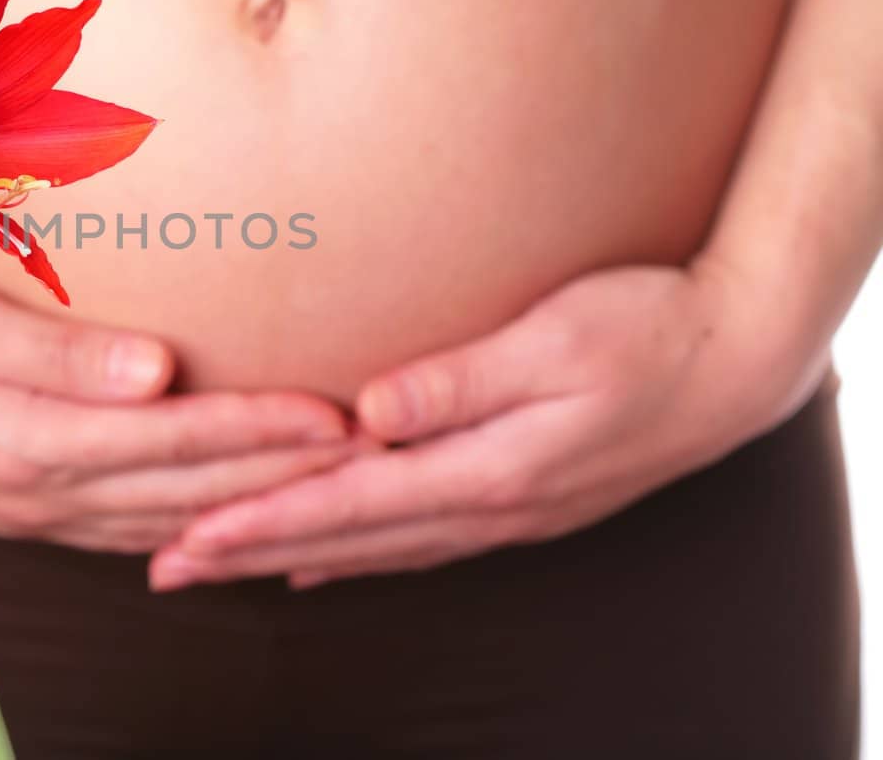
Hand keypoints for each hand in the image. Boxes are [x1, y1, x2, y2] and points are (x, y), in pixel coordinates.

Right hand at [0, 255, 361, 552]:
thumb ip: (59, 353)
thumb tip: (157, 373)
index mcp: (27, 439)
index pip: (172, 441)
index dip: (258, 430)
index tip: (337, 414)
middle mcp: (35, 492)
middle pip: (182, 490)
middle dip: (279, 475)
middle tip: (369, 455)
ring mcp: (28, 513)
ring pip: (161, 522)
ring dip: (246, 507)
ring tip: (325, 486)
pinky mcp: (21, 511)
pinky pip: (123, 532)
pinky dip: (187, 530)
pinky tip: (228, 524)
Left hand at [149, 258, 829, 587]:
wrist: (734, 364)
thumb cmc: (646, 331)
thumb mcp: (556, 341)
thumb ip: (460, 380)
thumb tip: (372, 409)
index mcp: (487, 468)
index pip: (349, 503)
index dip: (263, 521)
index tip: (189, 535)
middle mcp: (485, 505)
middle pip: (345, 539)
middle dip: (250, 554)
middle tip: (168, 569)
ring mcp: (501, 512)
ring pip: (372, 548)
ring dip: (289, 560)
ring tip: (219, 568)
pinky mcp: (512, 500)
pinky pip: (413, 542)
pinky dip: (354, 557)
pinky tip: (316, 565)